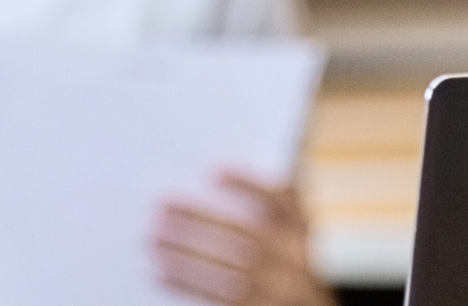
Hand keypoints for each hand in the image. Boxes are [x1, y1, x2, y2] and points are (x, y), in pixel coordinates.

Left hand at [153, 172, 333, 305]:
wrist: (313, 302)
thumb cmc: (307, 264)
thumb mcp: (310, 231)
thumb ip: (290, 205)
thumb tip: (235, 174)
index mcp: (306, 235)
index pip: (279, 204)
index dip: (249, 186)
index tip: (215, 174)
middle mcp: (292, 263)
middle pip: (240, 236)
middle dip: (199, 221)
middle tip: (162, 209)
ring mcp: (275, 292)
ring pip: (223, 271)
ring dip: (185, 255)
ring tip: (154, 242)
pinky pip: (217, 299)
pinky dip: (187, 287)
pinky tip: (162, 276)